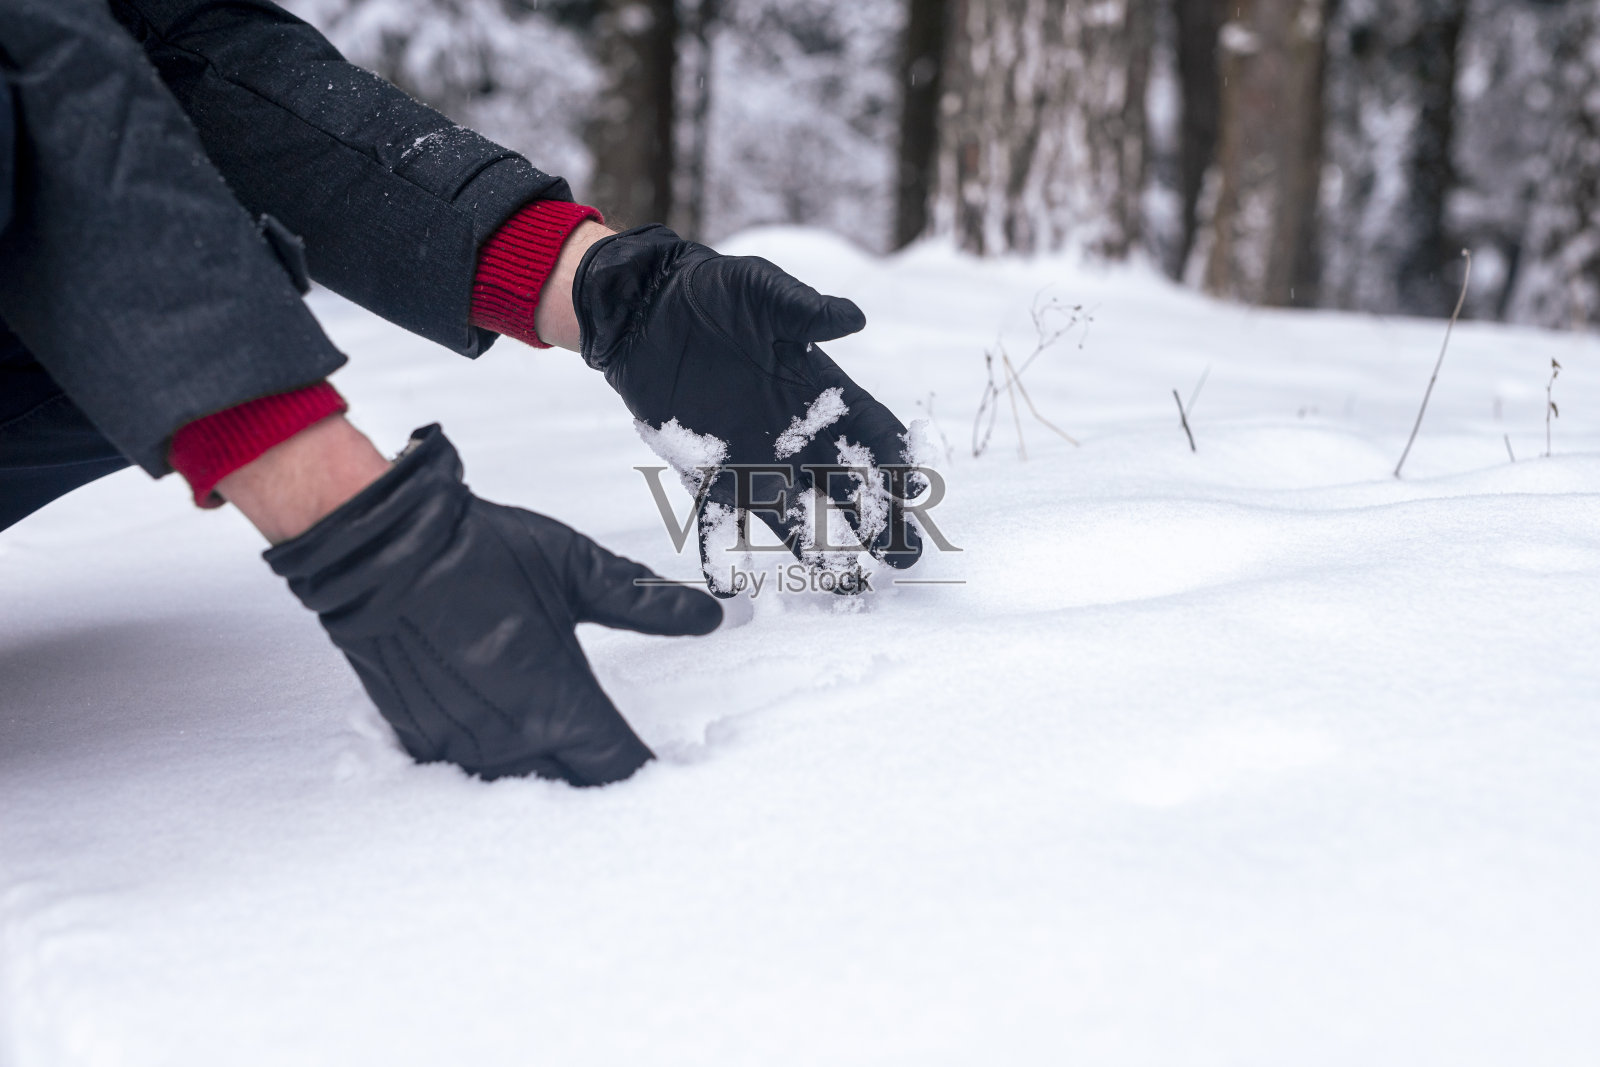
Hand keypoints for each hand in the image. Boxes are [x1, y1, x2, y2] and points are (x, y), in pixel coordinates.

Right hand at [265, 424, 721, 784]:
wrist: (376, 548)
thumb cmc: (477, 551)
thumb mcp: (573, 568)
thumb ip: (643, 602)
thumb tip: (710, 615)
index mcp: (556, 701)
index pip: (622, 770)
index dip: (653, 781)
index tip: (673, 776)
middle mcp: (509, 738)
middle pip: (577, 794)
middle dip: (605, 785)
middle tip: (632, 772)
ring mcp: (461, 747)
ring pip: (526, 792)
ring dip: (555, 782)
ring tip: (582, 769)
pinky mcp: (423, 741)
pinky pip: (478, 777)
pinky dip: (505, 773)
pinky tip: (522, 754)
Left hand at [574, 225, 923, 595]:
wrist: (645, 309)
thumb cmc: (711, 292)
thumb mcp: (761, 291)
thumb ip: (804, 310)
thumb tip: (853, 318)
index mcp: (821, 392)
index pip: (871, 433)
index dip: (896, 461)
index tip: (915, 491)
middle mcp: (795, 434)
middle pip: (848, 485)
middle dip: (880, 521)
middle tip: (905, 559)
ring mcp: (753, 458)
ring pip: (797, 513)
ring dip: (821, 548)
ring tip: (848, 584)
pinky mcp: (707, 471)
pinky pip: (721, 519)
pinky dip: (724, 553)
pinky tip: (732, 589)